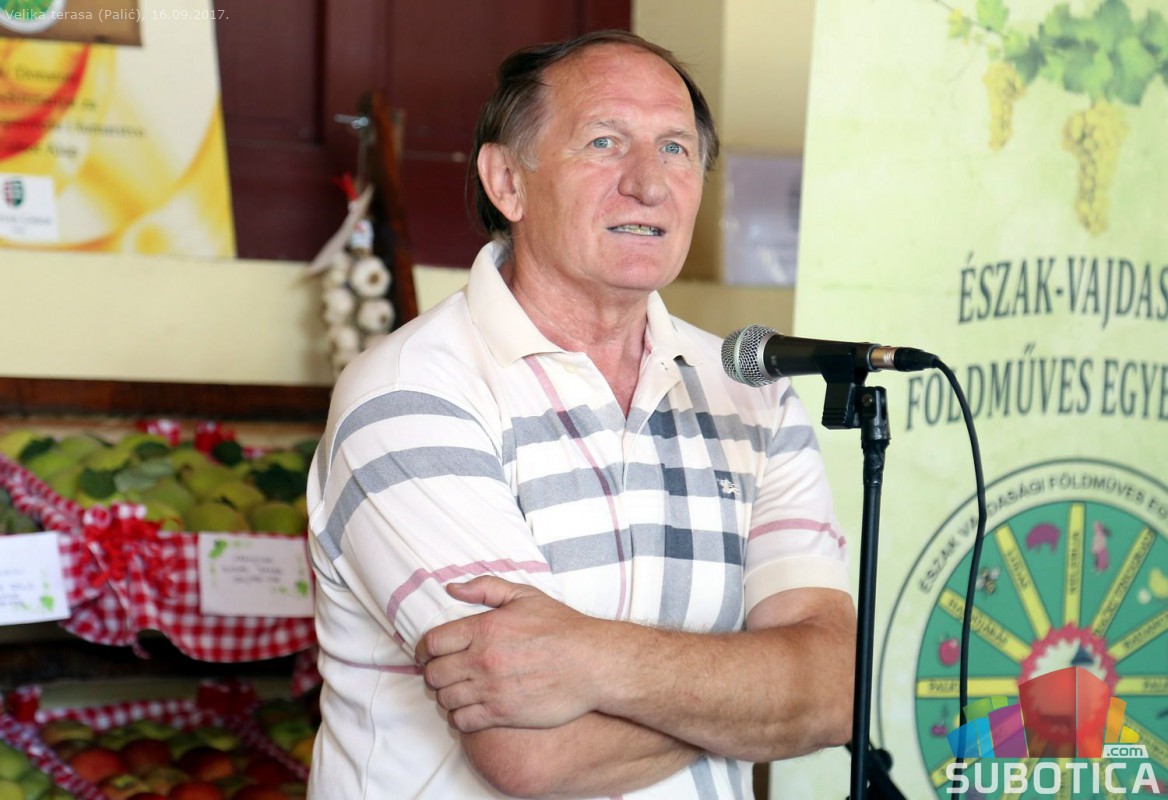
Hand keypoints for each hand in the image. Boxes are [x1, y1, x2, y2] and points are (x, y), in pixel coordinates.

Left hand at [415, 576, 602, 732]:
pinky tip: (469, 709)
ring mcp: (491, 689)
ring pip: (445, 700)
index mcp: (484, 628)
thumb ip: (485, 588)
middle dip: (433, 673)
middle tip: (443, 673)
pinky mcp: (502, 714)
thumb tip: (452, 588)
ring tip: (457, 691)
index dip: (423, 650)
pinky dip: (459, 717)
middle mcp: (482, 660)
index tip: (426, 654)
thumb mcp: (525, 596)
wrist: (592, 663)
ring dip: (446, 696)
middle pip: (434, 674)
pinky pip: (462, 721)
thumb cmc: (562, 628)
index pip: (432, 643)